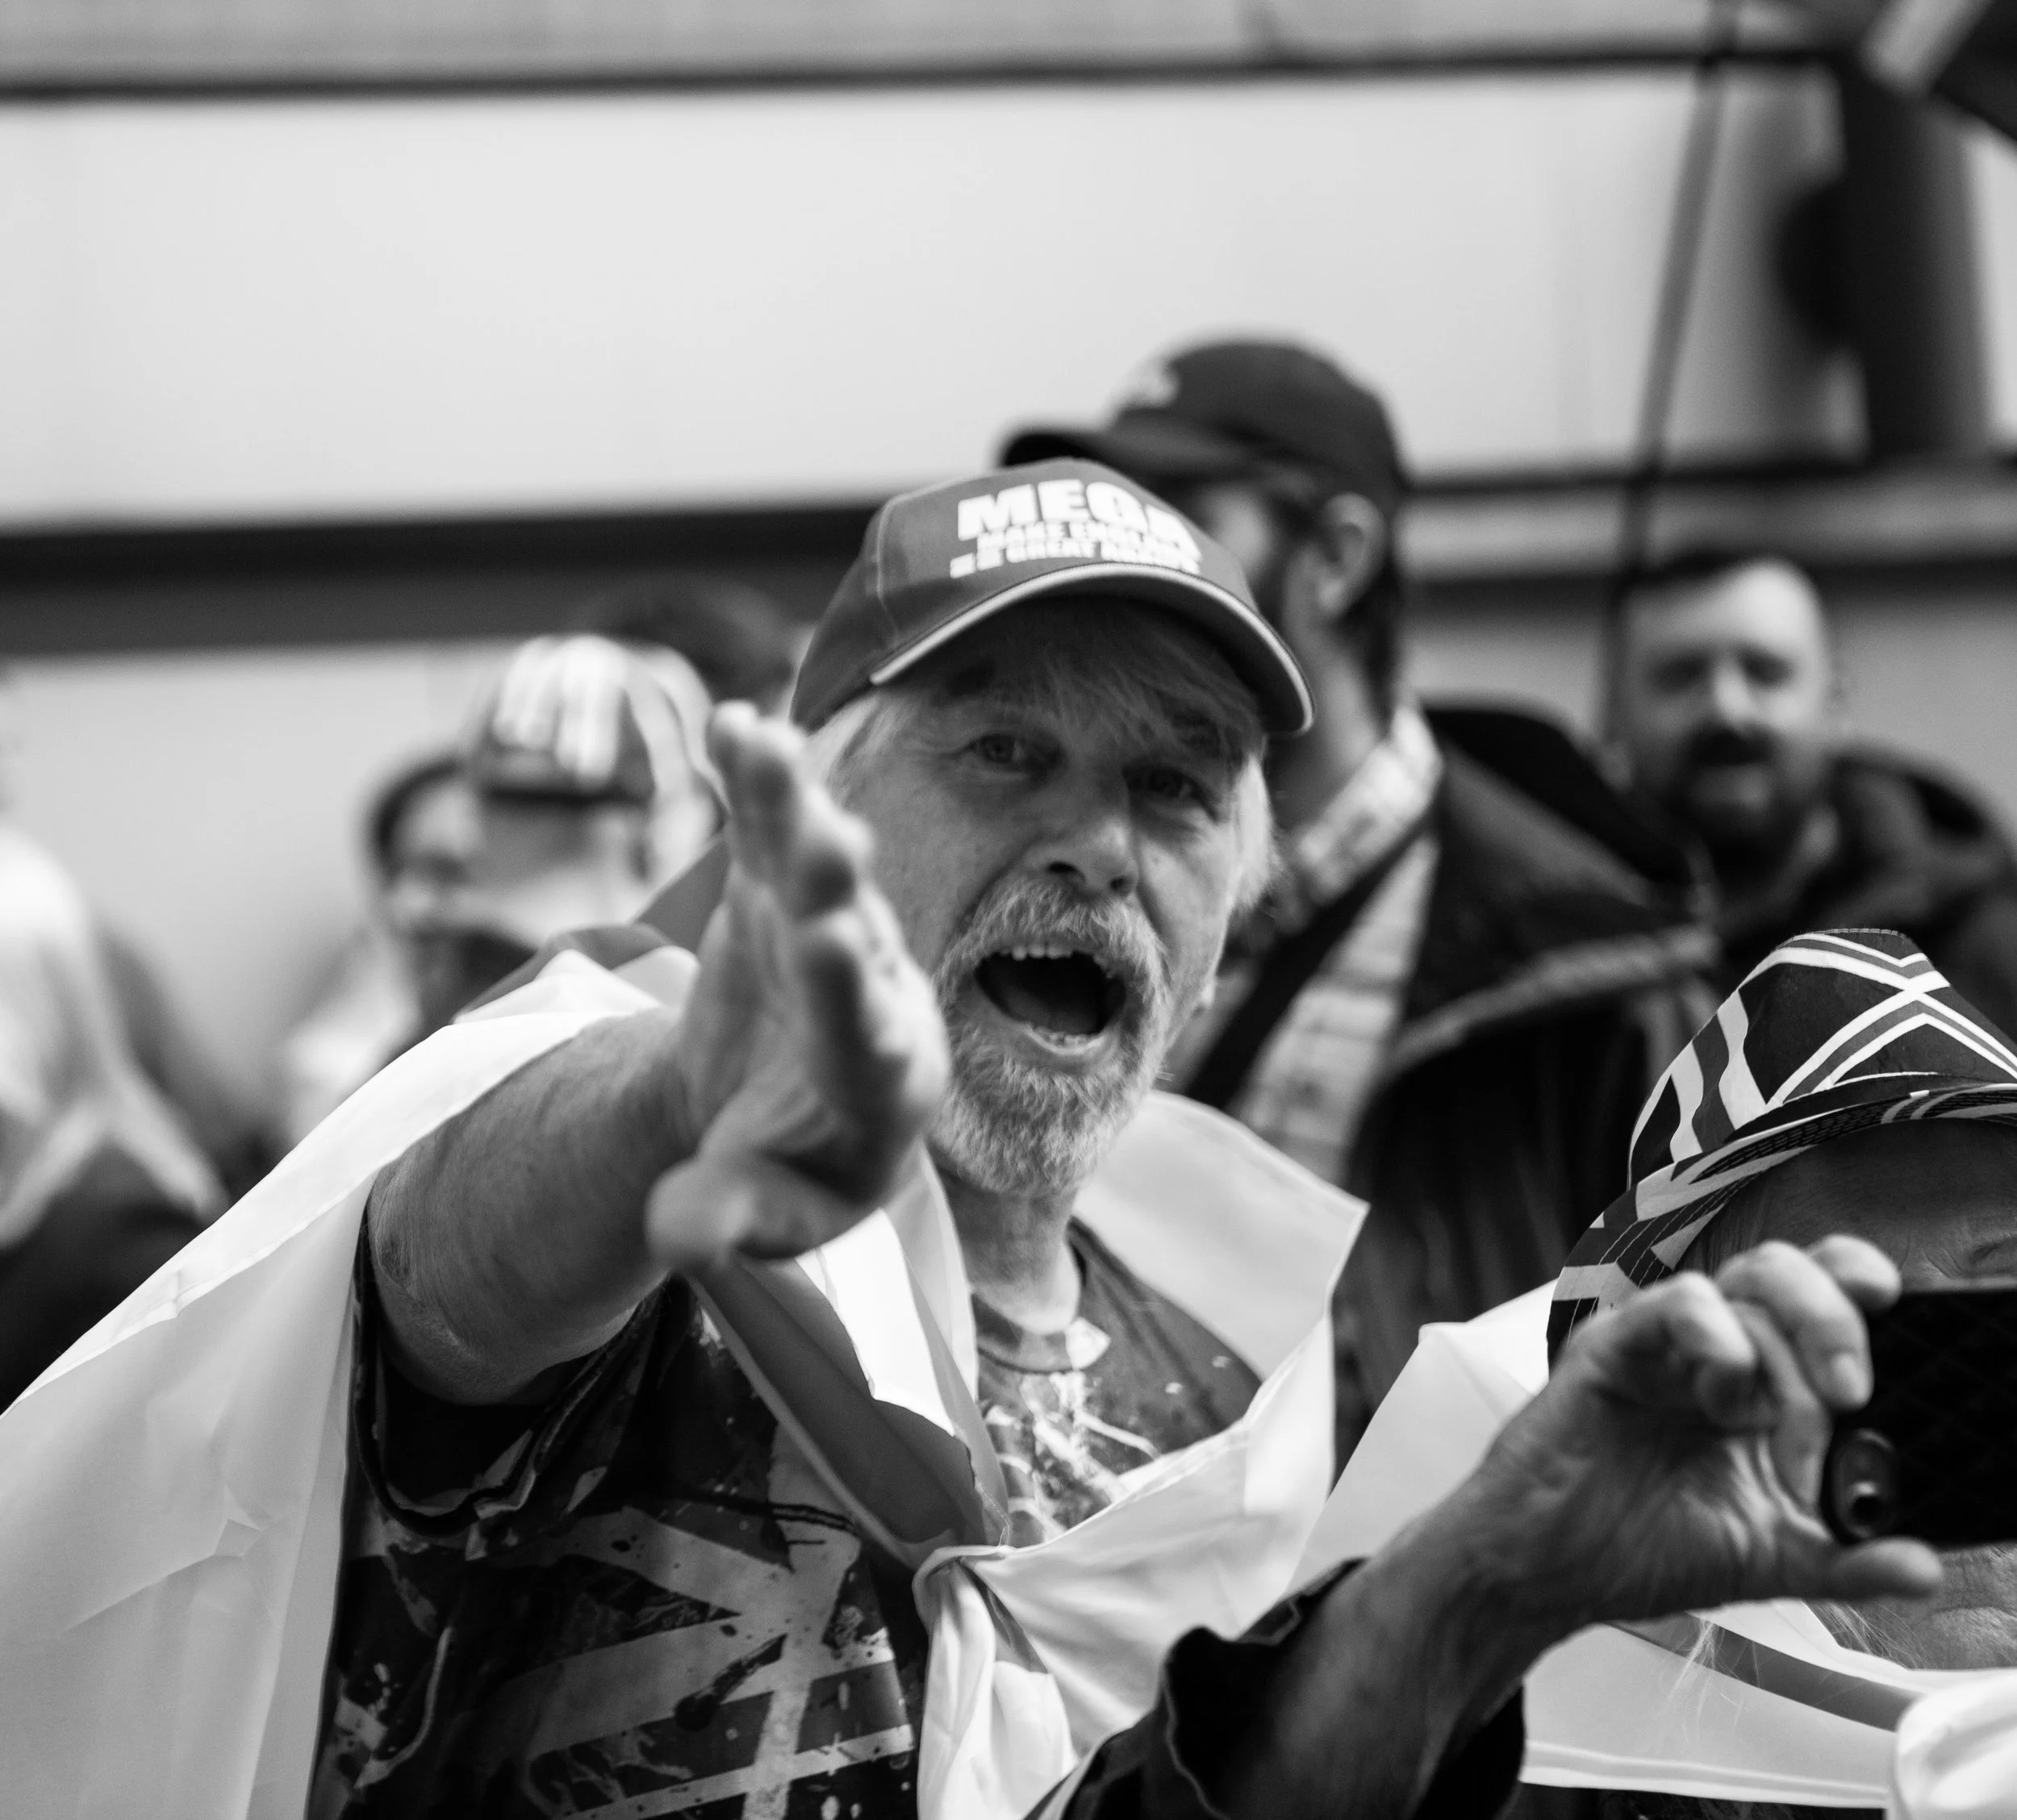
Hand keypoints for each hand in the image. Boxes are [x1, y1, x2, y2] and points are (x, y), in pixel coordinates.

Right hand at [643, 705, 948, 1270]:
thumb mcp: (760, 1212)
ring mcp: (830, 931)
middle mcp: (873, 996)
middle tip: (827, 842)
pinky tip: (731, 722)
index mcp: (881, 1086)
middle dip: (832, 890)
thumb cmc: (785, 1170)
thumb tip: (676, 1240)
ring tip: (764, 743)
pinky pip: (771, 834)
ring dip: (792, 806)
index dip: (849, 996)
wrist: (780, 1108)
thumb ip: (728, 1222)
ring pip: (816, 865)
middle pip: (855, 935)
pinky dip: (753, 785)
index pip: (866, 1037)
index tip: (830, 949)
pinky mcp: (787, 894)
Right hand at [1467, 1237, 1941, 1638]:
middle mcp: (1717, 1353)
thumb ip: (1847, 1559)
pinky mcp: (1615, 1347)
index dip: (1862, 1298)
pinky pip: (1678, 1304)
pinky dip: (1717, 1335)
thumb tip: (1923, 1566)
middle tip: (1852, 1389)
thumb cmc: (1635, 1550)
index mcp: (1759, 1387)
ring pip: (1745, 1276)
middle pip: (1794, 1274)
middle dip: (1837, 1323)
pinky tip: (1722, 1395)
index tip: (1898, 1321)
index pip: (1824, 1303)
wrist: (1545, 1570)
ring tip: (1770, 1418)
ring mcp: (1667, 1346)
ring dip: (1787, 1339)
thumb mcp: (1767, 1559)